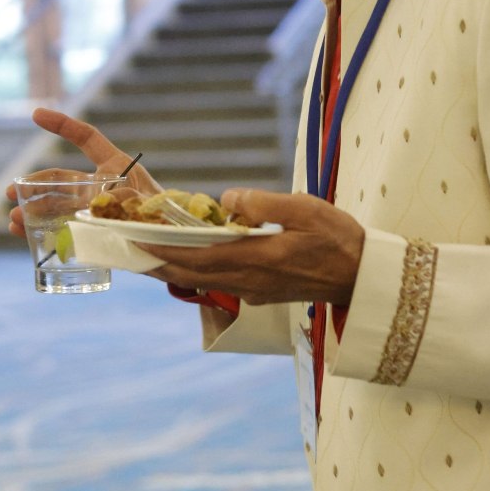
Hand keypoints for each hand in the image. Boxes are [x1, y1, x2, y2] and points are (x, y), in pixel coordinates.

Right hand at [7, 106, 161, 237]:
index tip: (36, 115)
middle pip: (62, 179)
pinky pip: (63, 231)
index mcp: (117, 167)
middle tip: (11, 192)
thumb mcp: (152, 201)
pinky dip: (42, 233)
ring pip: (57, 206)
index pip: (87, 139)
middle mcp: (101, 186)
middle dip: (35, 183)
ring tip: (15, 221)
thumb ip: (130, 200)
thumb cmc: (169, 218)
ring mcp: (95, 211)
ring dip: (33, 211)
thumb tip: (103, 203)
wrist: (180, 250)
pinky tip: (24, 237)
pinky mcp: (93, 234)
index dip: (63, 125)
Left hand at [142, 188, 364, 306]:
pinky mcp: (261, 292)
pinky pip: (218, 282)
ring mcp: (253, 290)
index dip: (164, 251)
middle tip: (127, 249)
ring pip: (201, 281)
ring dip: (172, 269)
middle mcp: (248, 280)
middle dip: (157, 263)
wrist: (363, 277)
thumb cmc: (337, 238)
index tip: (136, 241)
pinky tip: (189, 256)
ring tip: (147, 252)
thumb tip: (228, 198)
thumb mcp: (305, 209)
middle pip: (190, 276)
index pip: (198, 257)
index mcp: (256, 259)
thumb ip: (263, 203)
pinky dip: (195, 270)